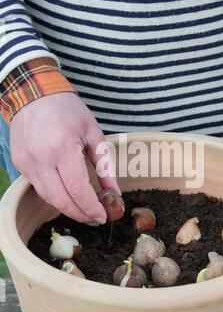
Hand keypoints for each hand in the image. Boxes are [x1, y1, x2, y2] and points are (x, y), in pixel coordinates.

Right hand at [10, 93, 119, 223]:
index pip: (78, 190)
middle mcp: (40, 158)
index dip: (91, 208)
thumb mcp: (93, 132)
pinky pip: (38, 187)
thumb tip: (114, 192)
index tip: (103, 216)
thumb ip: (104, 164)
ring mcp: (26, 162)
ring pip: (47, 197)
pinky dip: (55, 195)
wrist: (33, 92)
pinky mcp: (19, 163)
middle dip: (80, 214)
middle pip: (60, 200)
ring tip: (84, 211)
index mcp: (62, 148)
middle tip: (95, 219)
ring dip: (67, 208)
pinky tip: (68, 195)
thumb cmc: (67, 109)